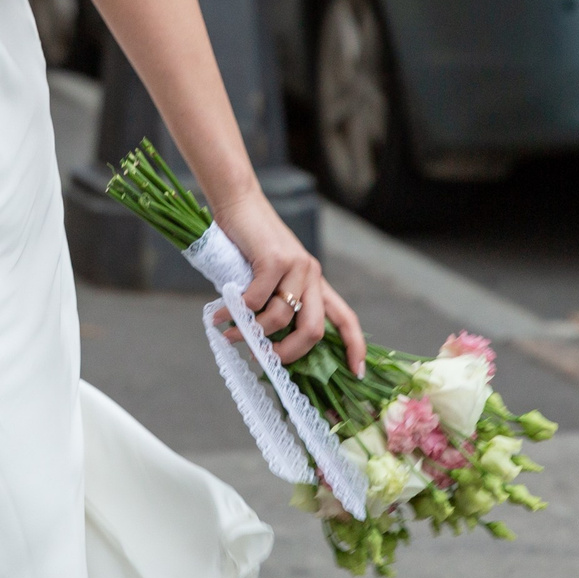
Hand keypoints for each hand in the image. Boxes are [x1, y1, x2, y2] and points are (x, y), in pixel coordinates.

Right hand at [211, 191, 366, 374]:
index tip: (356, 374)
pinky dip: (237, 311)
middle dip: (289, 353)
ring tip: (230, 333)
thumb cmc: (250, 243)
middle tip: (264, 359)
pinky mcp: (275, 259)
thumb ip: (275, 302)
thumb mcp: (271, 275)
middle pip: (314, 330)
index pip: (346, 319)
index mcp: (315, 282)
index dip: (355, 347)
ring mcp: (296, 266)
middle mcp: (312, 274)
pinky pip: (257, 300)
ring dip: (253, 332)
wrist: (239, 203)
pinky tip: (221, 313)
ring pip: (281, 318)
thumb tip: (264, 343)